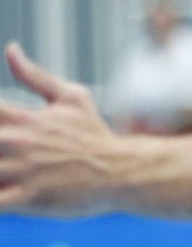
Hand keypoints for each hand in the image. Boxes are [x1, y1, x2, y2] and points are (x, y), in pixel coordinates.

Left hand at [0, 43, 122, 213]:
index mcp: (21, 118)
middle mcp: (15, 142)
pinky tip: (3, 193)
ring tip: (4, 168)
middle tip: (0, 147)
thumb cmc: (96, 135)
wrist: (124, 171)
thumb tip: (11, 48)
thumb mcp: (72, 98)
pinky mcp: (29, 198)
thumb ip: (35, 75)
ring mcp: (21, 171)